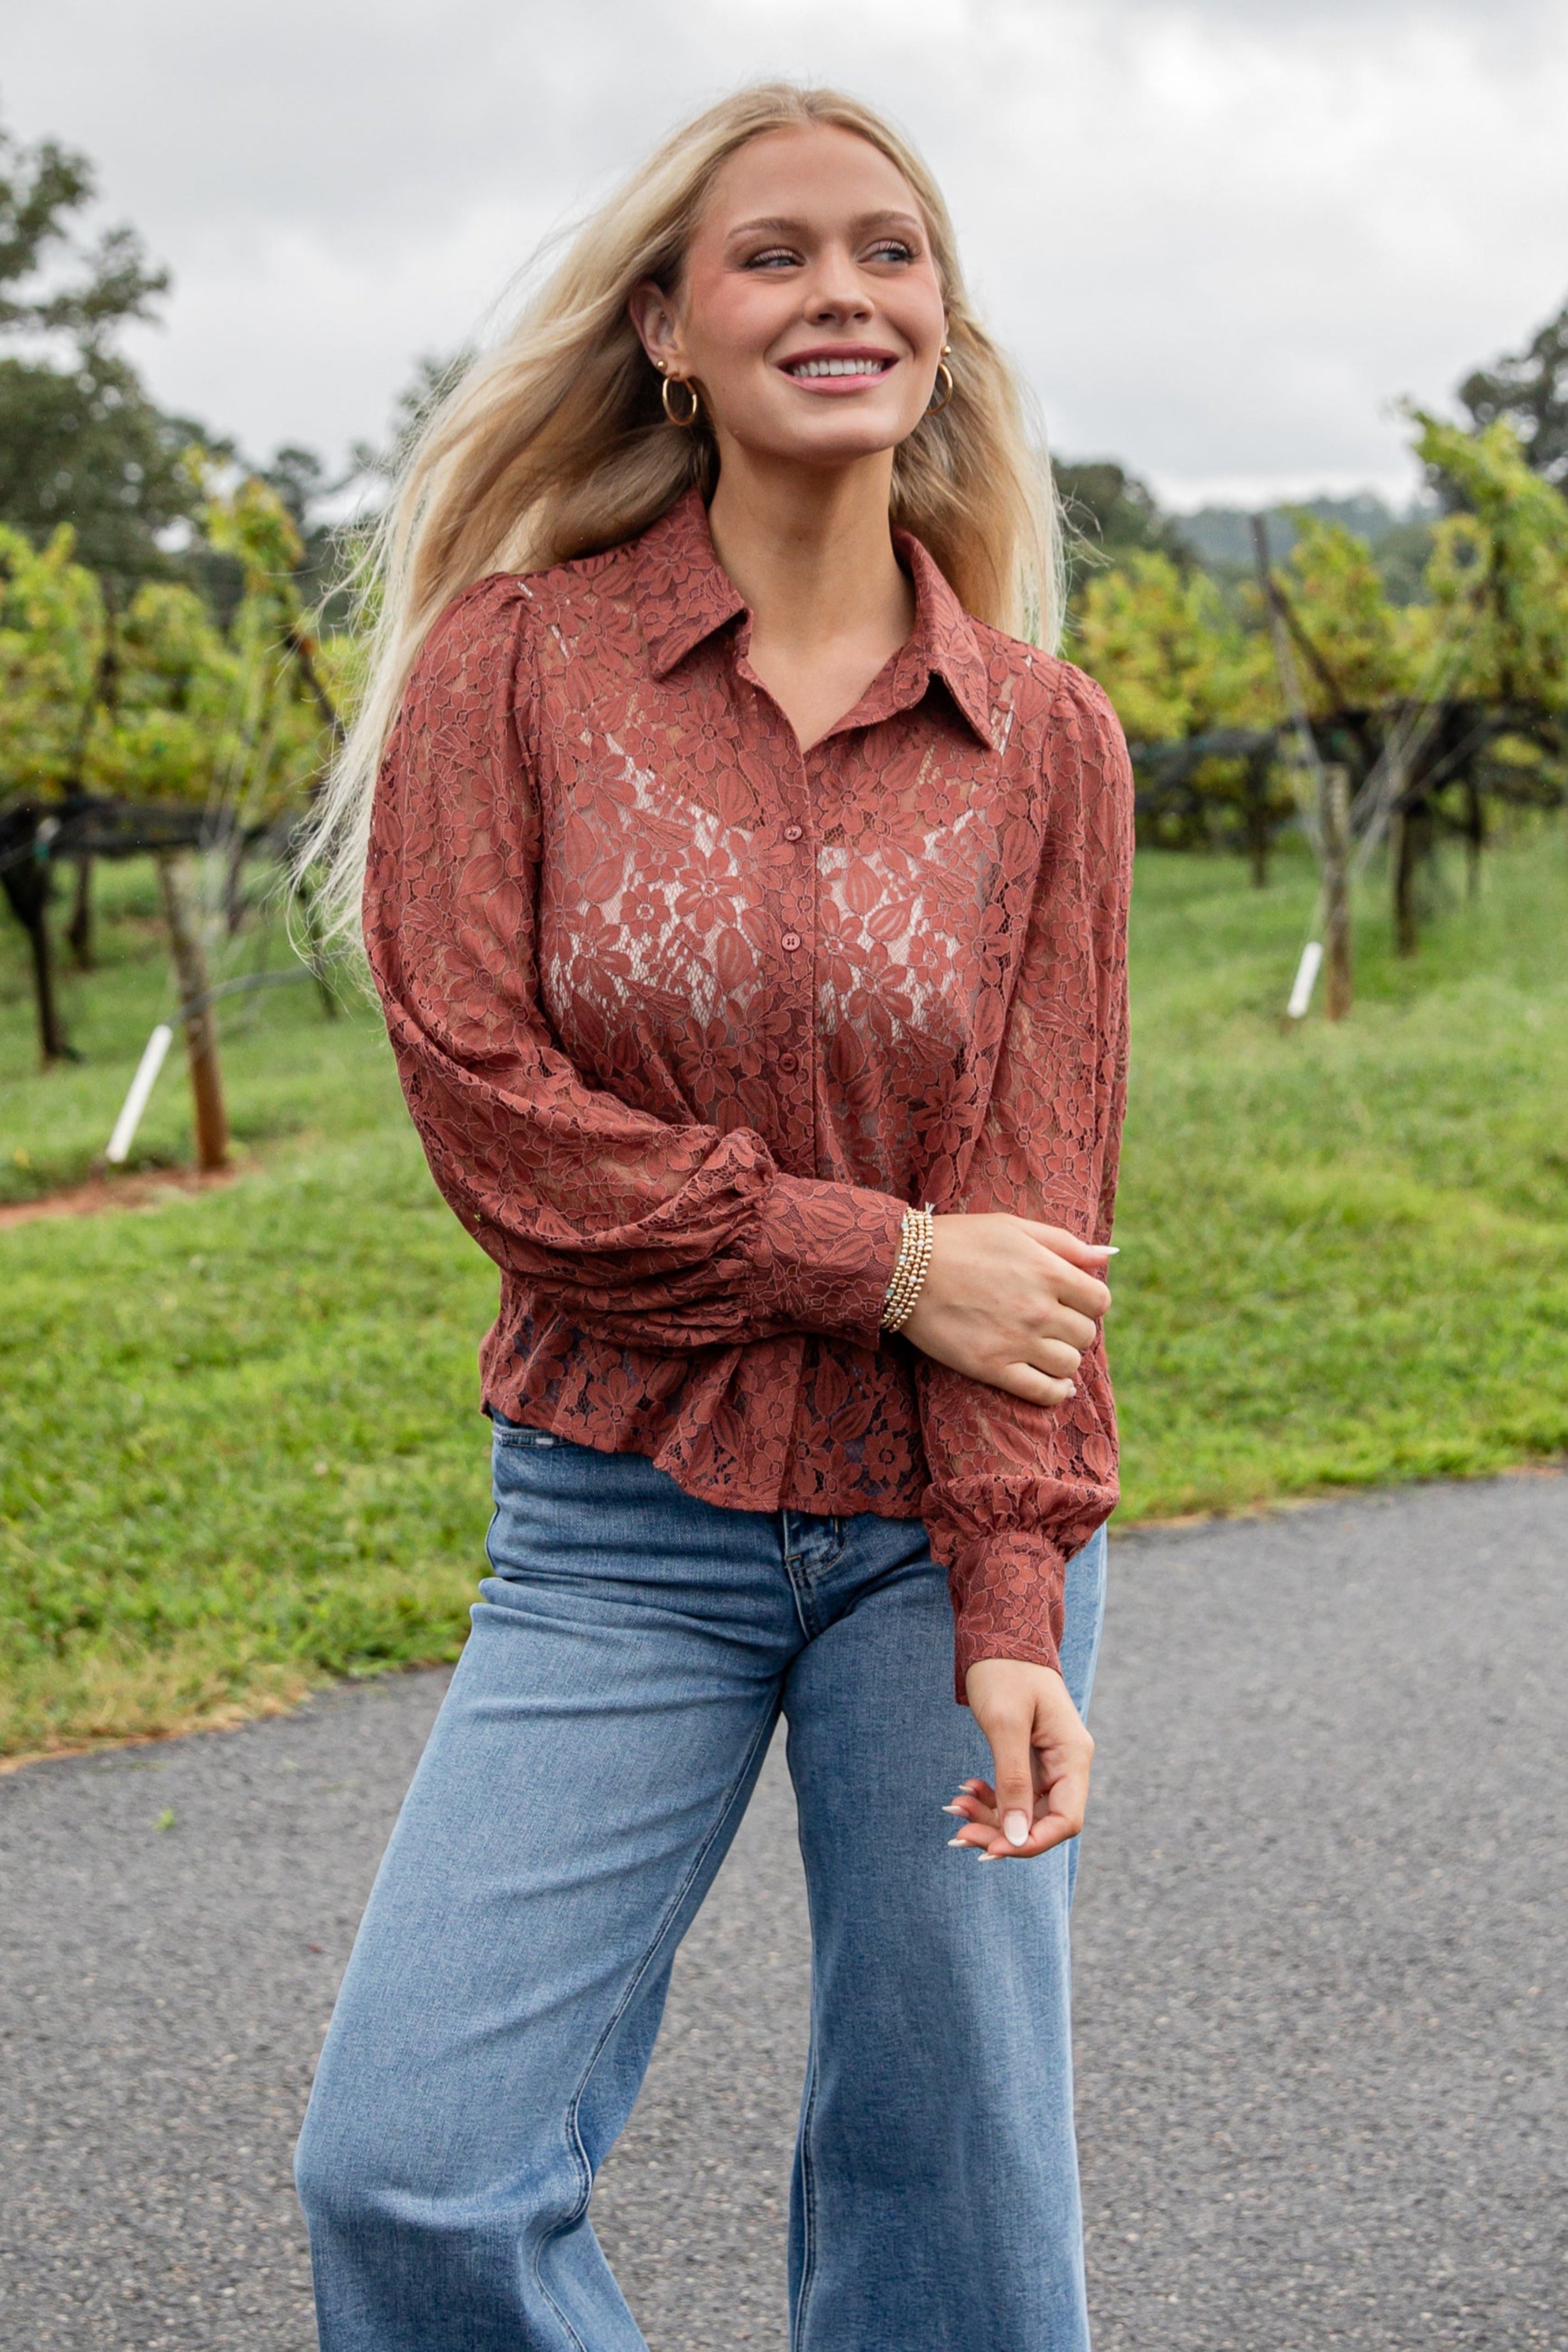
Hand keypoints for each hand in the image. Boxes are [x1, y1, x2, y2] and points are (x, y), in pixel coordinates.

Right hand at [901, 1215, 1112, 1405]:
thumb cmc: (960, 1241)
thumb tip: (1107, 1255)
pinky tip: (1054, 1384)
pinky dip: (1056, 1392)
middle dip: (1073, 1329)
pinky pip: (1043, 1392)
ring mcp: (1017, 1341)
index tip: (1070, 1300)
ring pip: (1069, 1364)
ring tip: (1044, 1349)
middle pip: (1086, 1334)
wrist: (904, 1269)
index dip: (1088, 1301)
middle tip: (1050, 1323)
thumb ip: (1064, 1243)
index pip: (1099, 1300)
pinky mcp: (992, 1367)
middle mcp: (1038, 1309)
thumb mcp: (1014, 1228)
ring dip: (1063, 1358)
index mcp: (1048, 1271)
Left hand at [947, 1659, 1093, 1858]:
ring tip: (953, 1808)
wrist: (1000, 1633)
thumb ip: (1013, 1782)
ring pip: (1025, 1810)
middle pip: (1044, 1820)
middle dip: (1002, 1832)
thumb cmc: (1004, 1671)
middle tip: (959, 1834)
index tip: (990, 1849)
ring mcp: (1050, 1761)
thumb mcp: (1005, 1725)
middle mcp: (1068, 1762)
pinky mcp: (1031, 1757)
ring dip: (991, 1816)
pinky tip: (964, 1791)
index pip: (1066, 1819)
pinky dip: (990, 1798)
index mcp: (1072, 1754)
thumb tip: (1019, 1837)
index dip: (1031, 1842)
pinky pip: (1015, 1792)